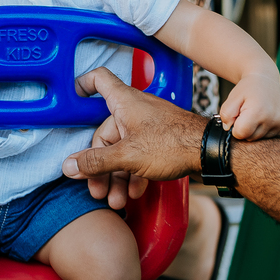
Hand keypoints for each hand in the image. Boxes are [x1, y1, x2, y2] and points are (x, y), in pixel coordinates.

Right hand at [63, 68, 206, 207]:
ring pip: (122, 149)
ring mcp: (148, 125)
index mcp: (124, 102)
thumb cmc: (173, 143)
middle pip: (105, 132)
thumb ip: (96, 162)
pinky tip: (135, 192)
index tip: (73, 97)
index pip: (98, 79)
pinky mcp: (160, 140)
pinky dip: (133, 172)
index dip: (84, 84)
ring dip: (117, 177)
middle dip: (99, 165)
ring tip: (116, 200)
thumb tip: (69, 166)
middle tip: (97, 189)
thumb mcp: (128, 156)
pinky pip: (138, 154)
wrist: (210, 152)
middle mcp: (134, 109)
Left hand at [218, 71, 279, 139]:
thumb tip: (228, 129)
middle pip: (250, 137)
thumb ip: (226, 115)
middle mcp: (272, 118)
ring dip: (254, 129)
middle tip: (246, 112)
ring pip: (259, 138)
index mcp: (258, 111)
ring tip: (255, 113)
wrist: (265, 78)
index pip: (241, 134)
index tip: (237, 116)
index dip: (235, 127)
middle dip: (244, 128)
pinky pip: (268, 136)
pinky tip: (263, 116)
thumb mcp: (231, 98)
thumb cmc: (247, 88)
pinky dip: (263, 129)